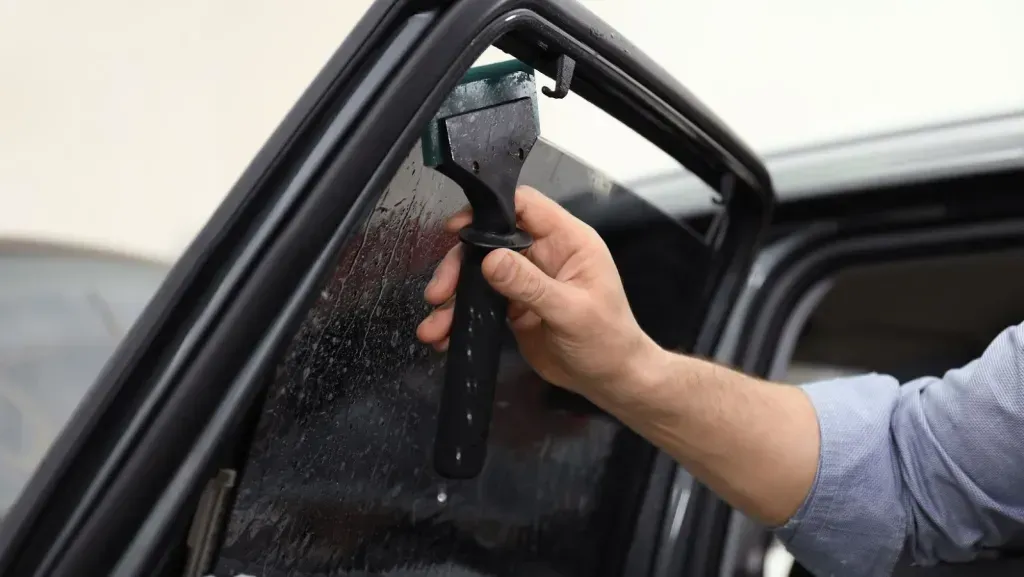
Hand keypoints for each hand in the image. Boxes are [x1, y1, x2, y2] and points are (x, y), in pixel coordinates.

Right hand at [416, 185, 658, 398]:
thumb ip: (531, 285)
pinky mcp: (515, 305)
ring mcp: (528, 279)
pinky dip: (461, 316)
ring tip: (435, 324)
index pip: (524, 207)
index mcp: (568, 241)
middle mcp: (545, 254)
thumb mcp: (571, 311)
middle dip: (460, 264)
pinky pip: (481, 301)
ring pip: (480, 272)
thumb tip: (491, 260)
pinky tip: (445, 334)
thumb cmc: (608, 341)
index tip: (458, 229)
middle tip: (440, 291)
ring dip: (455, 295)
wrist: (611, 379)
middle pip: (491, 240)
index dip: (489, 210)